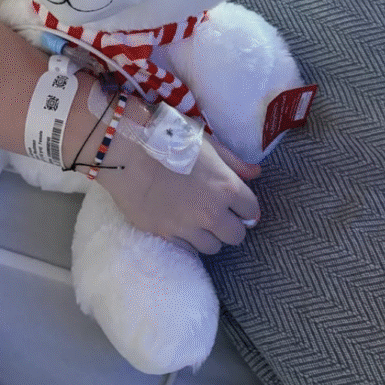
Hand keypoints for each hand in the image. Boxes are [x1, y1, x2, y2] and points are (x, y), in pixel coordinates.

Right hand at [97, 124, 260, 253]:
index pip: (252, 211)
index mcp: (227, 187)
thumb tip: (256, 173)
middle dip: (232, 225)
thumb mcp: (207, 141)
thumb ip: (234, 161)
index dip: (246, 207)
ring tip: (199, 219)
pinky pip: (187, 247)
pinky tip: (180, 222)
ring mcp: (188, 227)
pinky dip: (188, 238)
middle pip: (237, 236)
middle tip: (220, 213)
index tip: (238, 203)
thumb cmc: (170, 137)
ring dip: (210, 235)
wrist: (129, 150)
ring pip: (213, 247)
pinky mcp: (165, 234)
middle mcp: (211, 212)